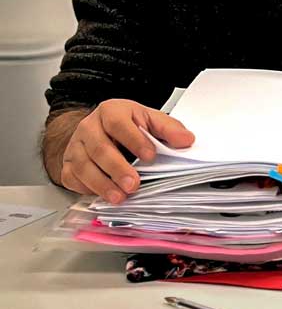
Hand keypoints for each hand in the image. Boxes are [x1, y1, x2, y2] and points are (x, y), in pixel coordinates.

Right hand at [60, 99, 193, 202]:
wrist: (97, 129)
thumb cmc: (125, 125)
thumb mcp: (148, 119)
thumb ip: (168, 129)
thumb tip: (186, 140)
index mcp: (110, 111)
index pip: (118, 123)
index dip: (134, 140)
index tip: (150, 156)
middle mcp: (89, 127)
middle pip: (99, 148)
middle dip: (117, 168)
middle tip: (133, 184)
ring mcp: (76, 146)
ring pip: (84, 166)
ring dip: (102, 184)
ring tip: (119, 197)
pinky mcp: (68, 164)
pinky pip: (73, 179)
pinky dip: (87, 190)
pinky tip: (103, 196)